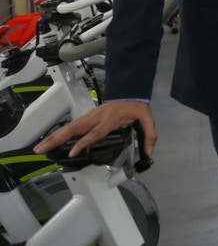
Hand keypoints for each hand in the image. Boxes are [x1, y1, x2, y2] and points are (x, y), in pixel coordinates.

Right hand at [35, 101, 156, 158]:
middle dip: (58, 139)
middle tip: (42, 149)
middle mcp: (97, 117)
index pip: (95, 132)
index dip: (84, 142)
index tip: (72, 152)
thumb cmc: (136, 107)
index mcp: (110, 119)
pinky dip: (59, 133)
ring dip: (54, 137)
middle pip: (75, 128)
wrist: (131, 92)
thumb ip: (149, 136)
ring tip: (40, 147)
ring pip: (70, 126)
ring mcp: (90, 116)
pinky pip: (72, 125)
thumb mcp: (147, 120)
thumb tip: (149, 153)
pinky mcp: (87, 116)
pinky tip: (51, 141)